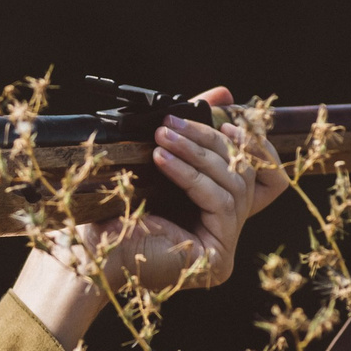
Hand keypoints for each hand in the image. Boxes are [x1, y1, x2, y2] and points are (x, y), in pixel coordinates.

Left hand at [12, 85, 288, 344]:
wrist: (87, 248)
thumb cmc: (116, 206)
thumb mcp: (162, 157)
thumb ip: (194, 129)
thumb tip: (225, 92)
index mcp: (216, 210)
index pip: (263, 174)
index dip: (253, 142)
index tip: (227, 116)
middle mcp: (225, 230)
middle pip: (244, 172)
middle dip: (209, 140)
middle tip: (170, 124)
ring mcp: (224, 246)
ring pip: (234, 184)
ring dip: (196, 153)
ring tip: (162, 139)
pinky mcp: (218, 257)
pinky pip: (220, 202)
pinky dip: (191, 176)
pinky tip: (162, 161)